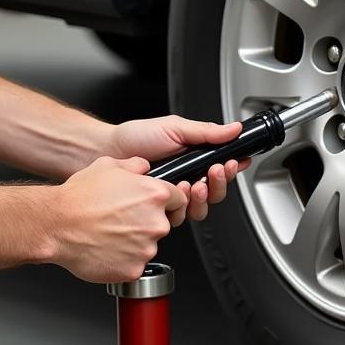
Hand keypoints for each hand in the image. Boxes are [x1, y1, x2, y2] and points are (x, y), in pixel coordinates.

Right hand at [46, 156, 185, 282]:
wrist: (57, 225)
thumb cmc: (80, 196)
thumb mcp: (108, 165)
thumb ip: (135, 164)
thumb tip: (143, 167)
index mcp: (155, 194)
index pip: (179, 199)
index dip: (166, 201)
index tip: (153, 205)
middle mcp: (156, 222)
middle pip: (164, 223)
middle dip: (147, 222)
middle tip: (122, 220)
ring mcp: (146, 248)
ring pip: (149, 245)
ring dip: (135, 242)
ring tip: (110, 233)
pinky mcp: (134, 269)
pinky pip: (135, 264)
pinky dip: (124, 259)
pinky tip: (107, 247)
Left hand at [108, 116, 245, 225]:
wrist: (109, 150)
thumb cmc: (137, 136)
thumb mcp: (176, 127)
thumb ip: (206, 132)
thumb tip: (234, 129)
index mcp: (193, 158)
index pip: (220, 169)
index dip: (230, 169)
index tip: (235, 162)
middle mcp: (186, 178)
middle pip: (215, 192)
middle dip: (219, 182)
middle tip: (215, 171)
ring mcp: (173, 195)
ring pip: (201, 208)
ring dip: (203, 196)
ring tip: (195, 183)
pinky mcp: (160, 209)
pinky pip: (180, 217)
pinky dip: (183, 207)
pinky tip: (178, 192)